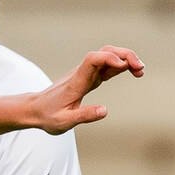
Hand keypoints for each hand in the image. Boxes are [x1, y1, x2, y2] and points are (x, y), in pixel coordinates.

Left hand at [28, 46, 144, 133]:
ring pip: (107, 56)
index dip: (109, 58)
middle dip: (124, 55)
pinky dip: (121, 65)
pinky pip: (107, 66)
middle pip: (104, 52)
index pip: (92, 60)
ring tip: (140, 71)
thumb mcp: (64, 121)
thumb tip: (105, 110)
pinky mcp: (89, 78)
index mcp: (76, 82)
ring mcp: (86, 74)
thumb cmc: (48, 116)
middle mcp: (82, 73)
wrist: (34, 110)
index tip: (125, 66)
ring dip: (125, 58)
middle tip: (140, 69)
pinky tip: (133, 72)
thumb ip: (84, 116)